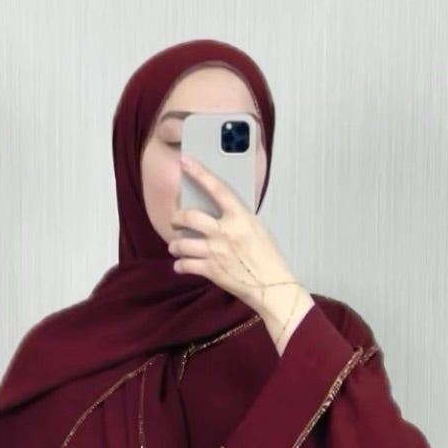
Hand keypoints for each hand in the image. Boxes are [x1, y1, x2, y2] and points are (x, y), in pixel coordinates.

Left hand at [169, 155, 314, 352]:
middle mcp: (225, 232)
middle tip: (176, 222)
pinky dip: (180, 265)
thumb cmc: (268, 257)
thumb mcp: (258, 228)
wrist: (272, 286)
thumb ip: (238, 218)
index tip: (185, 161)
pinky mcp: (211, 271)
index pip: (217, 189)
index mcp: (240, 217)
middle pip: (189, 217)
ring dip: (175, 245)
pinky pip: (185, 265)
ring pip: (181, 243)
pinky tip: (181, 265)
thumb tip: (221, 210)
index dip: (199, 173)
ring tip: (176, 247)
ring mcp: (216, 252)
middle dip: (177, 219)